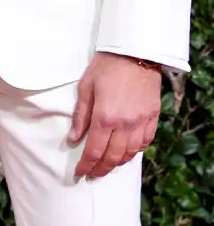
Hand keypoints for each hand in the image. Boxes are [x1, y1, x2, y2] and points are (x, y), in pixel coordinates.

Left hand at [70, 52, 161, 179]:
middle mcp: (125, 124)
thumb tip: (73, 138)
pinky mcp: (153, 116)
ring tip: (107, 165)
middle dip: (101, 169)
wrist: (135, 51)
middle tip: (92, 174)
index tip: (79, 174)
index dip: (86, 165)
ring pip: (130, 153)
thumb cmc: (106, 66)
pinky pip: (145, 142)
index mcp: (105, 117)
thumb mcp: (85, 88)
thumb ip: (80, 116)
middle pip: (113, 157)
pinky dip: (135, 151)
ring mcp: (141, 122)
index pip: (94, 151)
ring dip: (117, 163)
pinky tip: (127, 152)